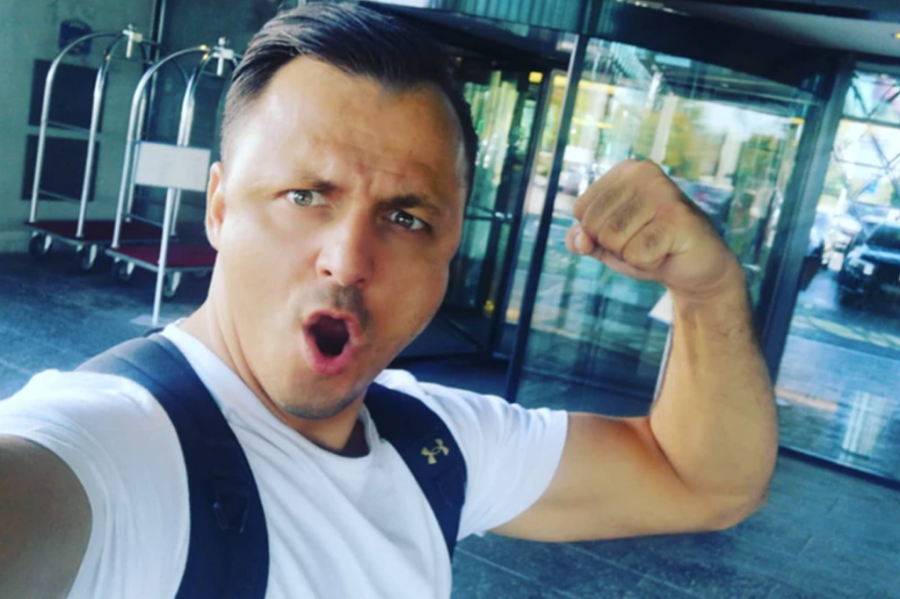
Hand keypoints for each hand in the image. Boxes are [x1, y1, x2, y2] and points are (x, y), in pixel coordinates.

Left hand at [565, 159, 742, 301]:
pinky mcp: (678, 217)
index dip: (597, 233)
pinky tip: (668, 252)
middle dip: (615, 246)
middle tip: (644, 241)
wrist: (697, 268)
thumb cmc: (648, 248)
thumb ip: (579, 238)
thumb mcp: (604, 244)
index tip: (629, 230)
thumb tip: (581, 240)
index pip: (580, 209)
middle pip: (594, 224)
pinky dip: (648, 263)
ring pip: (613, 239)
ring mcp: (663, 191)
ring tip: (656, 245)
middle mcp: (643, 173)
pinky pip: (637, 253)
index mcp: (624, 171)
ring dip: (632, 255)